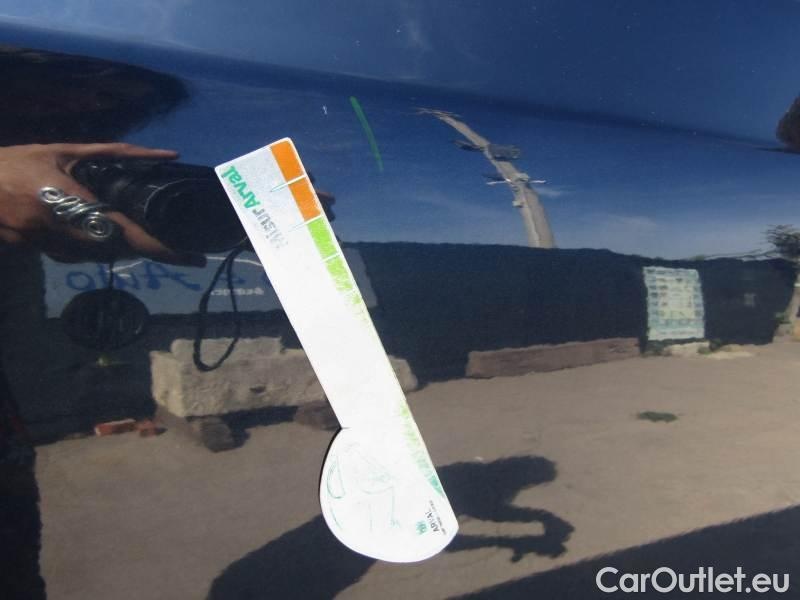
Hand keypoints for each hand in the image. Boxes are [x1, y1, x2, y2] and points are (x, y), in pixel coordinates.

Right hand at [0, 143, 205, 265]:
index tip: (194, 257)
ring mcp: (52, 249)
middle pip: (120, 250)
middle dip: (148, 246)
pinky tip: (102, 229)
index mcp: (70, 204)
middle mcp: (62, 233)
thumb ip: (116, 154)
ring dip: (125, 245)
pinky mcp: (45, 255)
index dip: (164, 249)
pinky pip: (84, 256)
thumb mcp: (65, 151)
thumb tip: (166, 155)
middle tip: (178, 244)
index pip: (129, 234)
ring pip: (103, 256)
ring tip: (147, 234)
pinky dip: (100, 245)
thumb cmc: (17, 163)